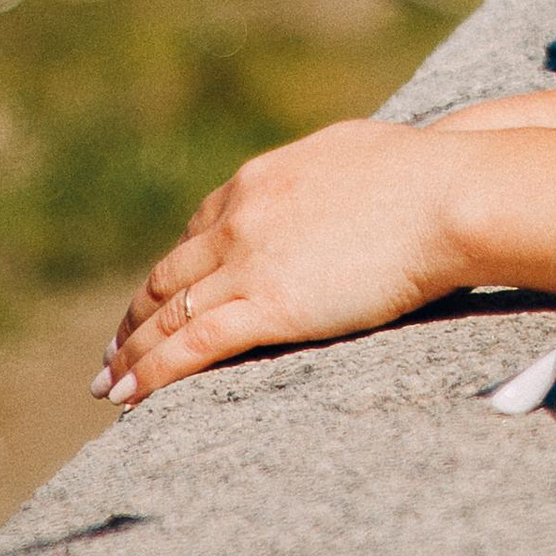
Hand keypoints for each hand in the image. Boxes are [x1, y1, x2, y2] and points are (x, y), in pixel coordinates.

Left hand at [96, 118, 472, 407]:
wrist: (445, 196)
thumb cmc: (419, 175)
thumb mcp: (346, 157)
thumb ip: (313, 179)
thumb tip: (318, 186)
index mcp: (258, 181)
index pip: (195, 234)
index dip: (168, 274)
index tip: (152, 301)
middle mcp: (240, 218)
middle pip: (169, 277)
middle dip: (134, 318)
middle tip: (113, 351)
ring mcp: (250, 261)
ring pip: (170, 315)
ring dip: (132, 354)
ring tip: (109, 385)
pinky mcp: (268, 305)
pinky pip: (192, 347)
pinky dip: (153, 374)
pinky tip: (131, 398)